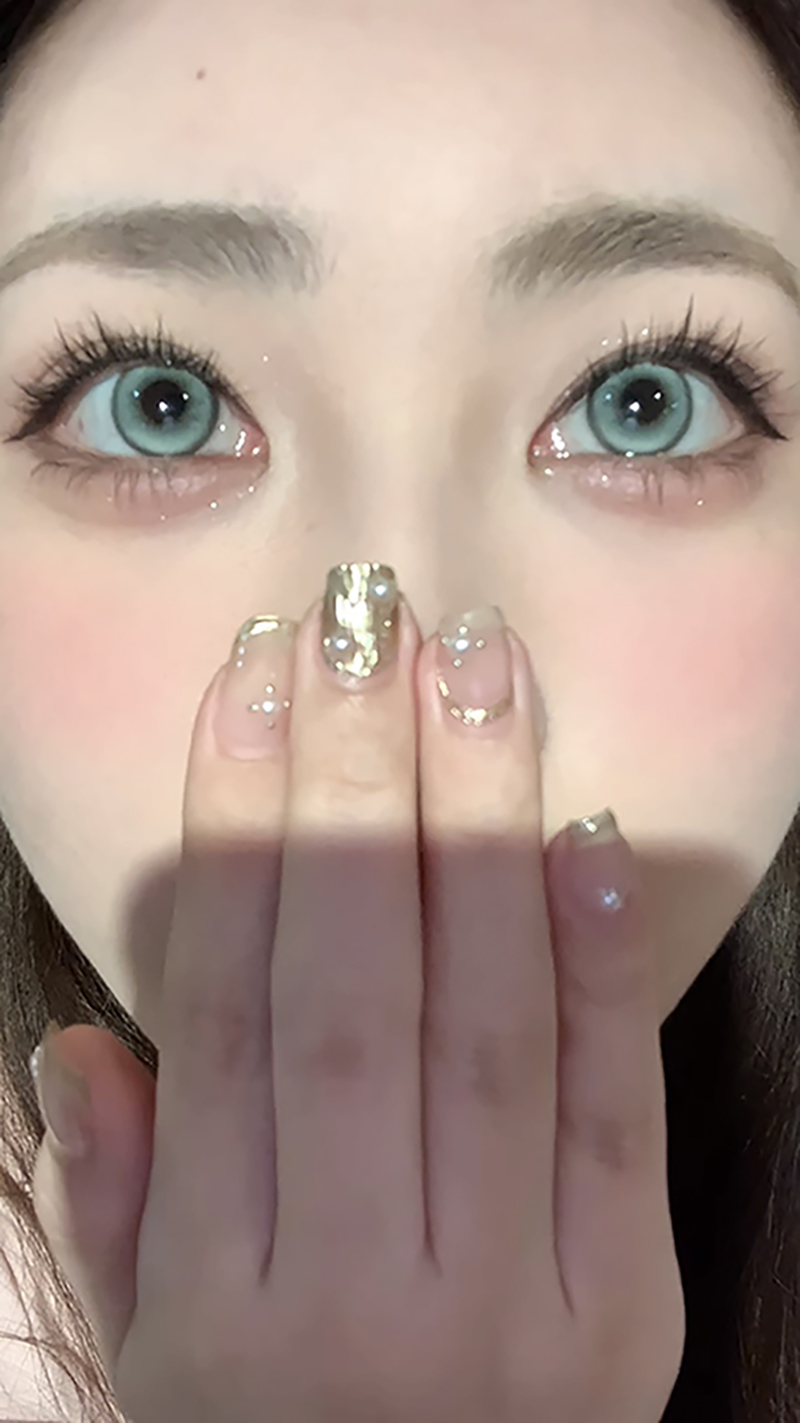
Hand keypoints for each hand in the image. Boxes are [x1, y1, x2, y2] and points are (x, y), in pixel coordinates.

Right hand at [30, 565, 684, 1421]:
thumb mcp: (154, 1373)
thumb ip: (117, 1211)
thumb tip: (86, 1043)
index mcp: (217, 1300)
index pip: (225, 1011)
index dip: (232, 828)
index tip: (249, 683)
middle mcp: (357, 1291)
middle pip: (353, 987)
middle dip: (355, 782)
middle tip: (366, 622)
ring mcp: (506, 1306)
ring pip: (483, 1022)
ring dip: (479, 823)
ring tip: (475, 670)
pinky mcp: (625, 1314)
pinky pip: (612, 1112)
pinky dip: (598, 965)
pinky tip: (581, 833)